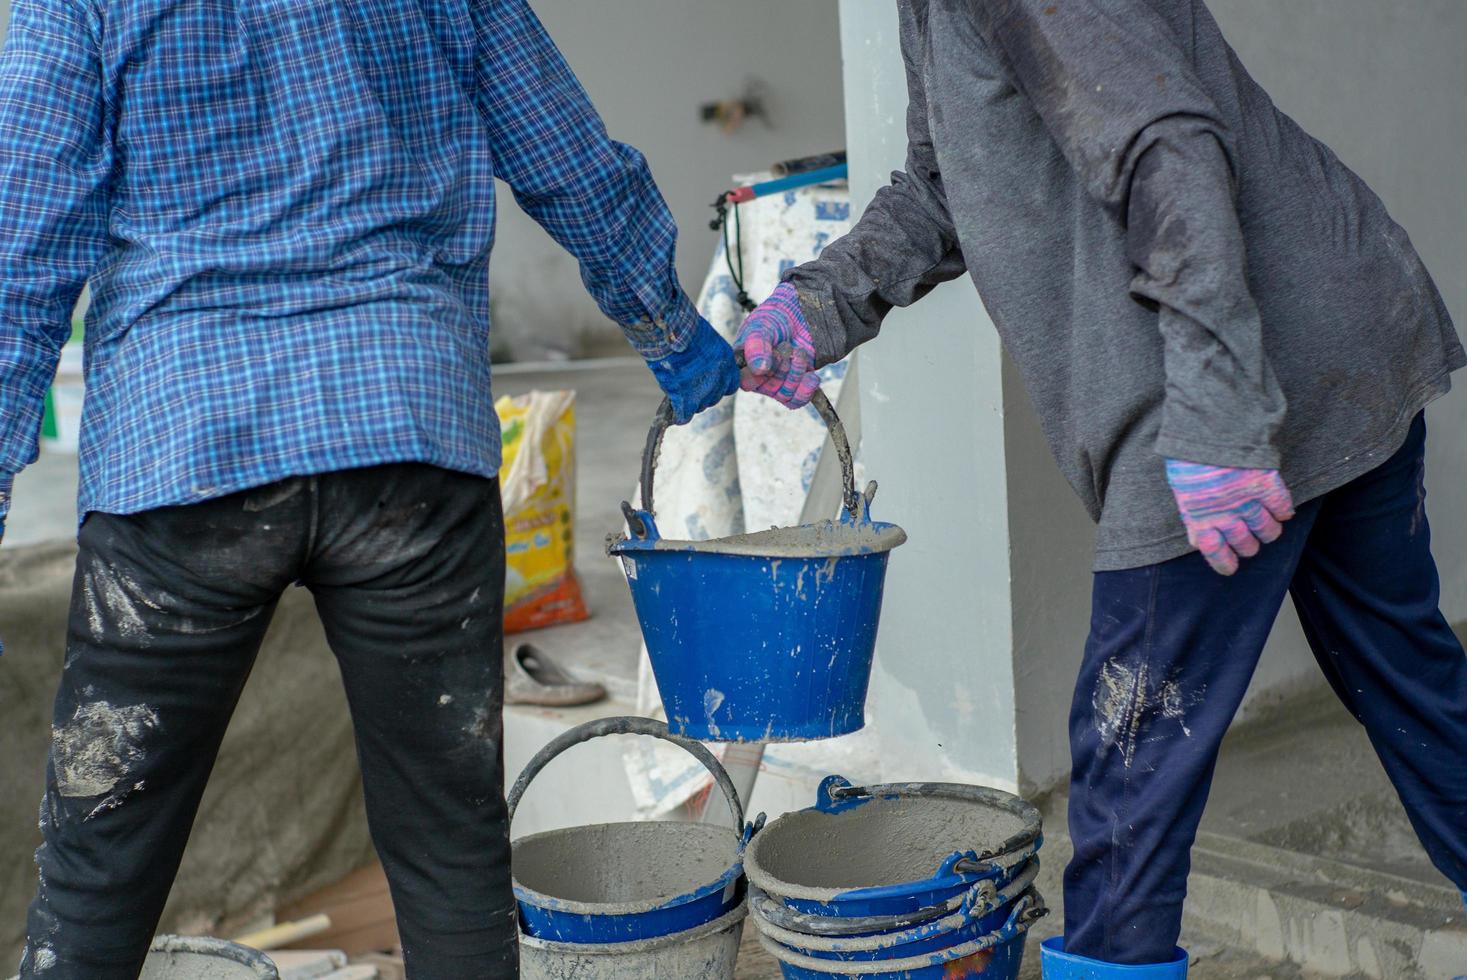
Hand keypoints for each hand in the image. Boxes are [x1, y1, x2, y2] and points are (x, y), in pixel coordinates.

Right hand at [645, 317, 739, 424]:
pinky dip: (678, 415)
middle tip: (687, 388)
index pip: (729, 386)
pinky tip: (673, 414)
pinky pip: (684, 414)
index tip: (707, 384)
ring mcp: (702, 389)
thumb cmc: (683, 328)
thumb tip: (699, 367)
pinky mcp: (685, 397)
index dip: (718, 387)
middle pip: (713, 398)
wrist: (671, 329)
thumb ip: (707, 357)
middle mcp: (718, 378)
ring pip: (698, 407)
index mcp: (726, 362)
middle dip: (702, 395)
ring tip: (676, 393)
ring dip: (689, 403)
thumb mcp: (705, 339)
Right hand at [736, 282, 819, 408]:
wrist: (801, 312)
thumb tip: (759, 370)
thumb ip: (757, 345)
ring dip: (796, 373)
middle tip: (787, 345)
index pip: (745, 381)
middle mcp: (759, 377)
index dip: (758, 374)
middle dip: (781, 367)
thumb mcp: (760, 326)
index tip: (770, 357)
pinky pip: (798, 400)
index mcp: (743, 364)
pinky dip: (806, 390)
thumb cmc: (774, 317)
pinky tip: (812, 377)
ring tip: (799, 352)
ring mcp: (778, 382)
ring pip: (785, 394)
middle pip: (768, 389)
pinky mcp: (796, 384)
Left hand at [1165, 460, 1294, 575]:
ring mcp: (1249, 501)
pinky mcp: (1267, 485)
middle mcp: (1227, 515)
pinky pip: (1283, 509)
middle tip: (1248, 535)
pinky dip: (1284, 511)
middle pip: (1248, 546)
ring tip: (1265, 522)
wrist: (1208, 427)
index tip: (1231, 567)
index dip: (1225, 563)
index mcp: (1201, 517)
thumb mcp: (1182, 491)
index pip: (1215, 553)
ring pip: (1270, 532)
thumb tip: (1199, 540)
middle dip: (1249, 544)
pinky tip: (1280, 508)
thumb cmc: (1189, 458)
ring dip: (1268, 530)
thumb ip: (1193, 517)